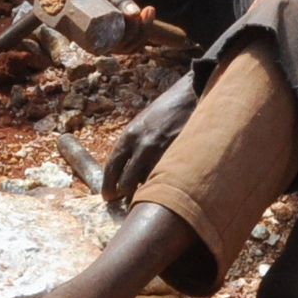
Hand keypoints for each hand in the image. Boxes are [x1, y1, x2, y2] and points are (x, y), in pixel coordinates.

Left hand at [103, 74, 198, 203]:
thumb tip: (126, 169)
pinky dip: (162, 183)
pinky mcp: (177, 155)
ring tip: (147, 197)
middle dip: (125, 193)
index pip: (111, 166)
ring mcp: (160, 151)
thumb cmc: (166, 110)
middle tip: (126, 203)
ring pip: (147, 183)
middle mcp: (141, 144)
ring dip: (146, 191)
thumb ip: (133, 145)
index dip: (108, 184)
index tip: (107, 196)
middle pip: (127, 181)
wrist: (189, 95)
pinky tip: (165, 186)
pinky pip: (165, 177)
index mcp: (128, 135)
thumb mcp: (142, 124)